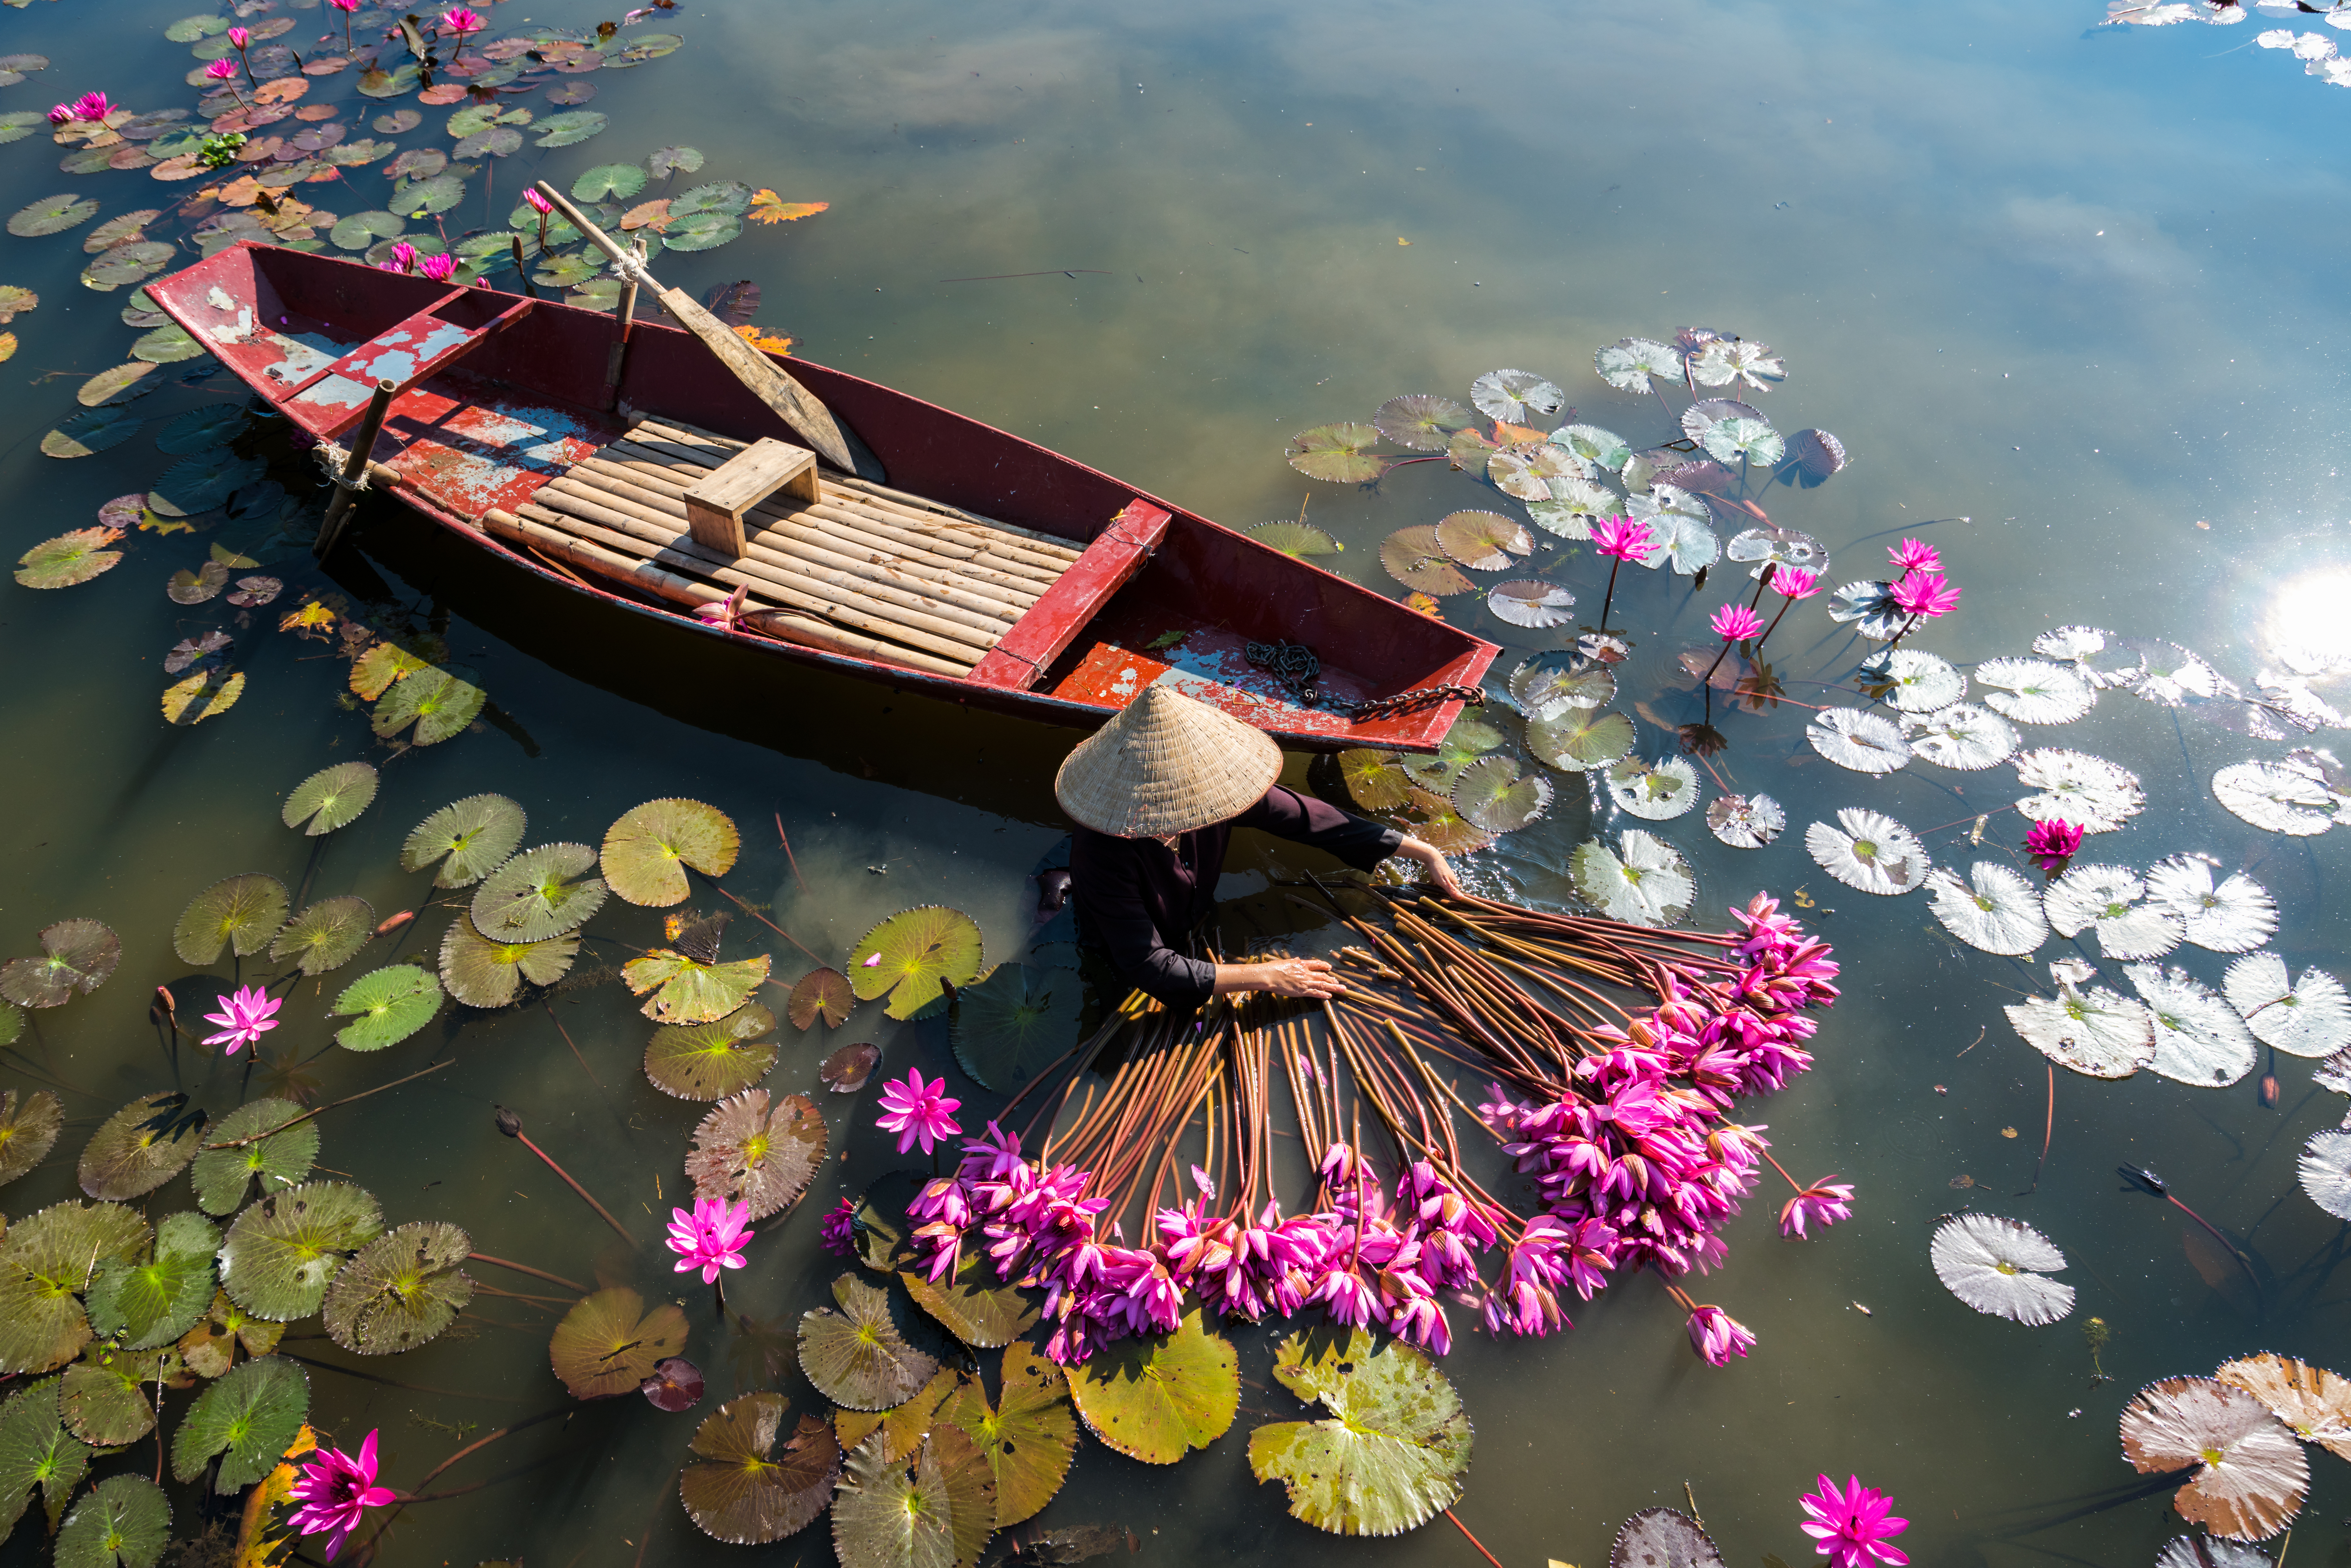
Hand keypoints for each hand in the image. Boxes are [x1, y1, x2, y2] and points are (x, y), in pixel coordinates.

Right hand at [1216, 958, 1345, 998]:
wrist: (1269, 976)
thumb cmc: (1274, 968)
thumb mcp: (1286, 961)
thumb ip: (1294, 961)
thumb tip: (1299, 959)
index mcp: (1302, 964)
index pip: (1317, 964)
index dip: (1325, 966)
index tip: (1330, 968)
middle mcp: (1306, 973)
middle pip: (1323, 976)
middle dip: (1333, 980)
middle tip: (1340, 983)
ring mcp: (1305, 982)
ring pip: (1322, 984)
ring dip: (1333, 987)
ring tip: (1342, 990)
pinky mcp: (1301, 991)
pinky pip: (1315, 993)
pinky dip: (1323, 994)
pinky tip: (1329, 996)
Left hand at [1397, 836, 1464, 898]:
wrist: (1430, 856)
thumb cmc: (1437, 869)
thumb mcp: (1443, 881)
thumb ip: (1451, 890)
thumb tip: (1461, 898)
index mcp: (1454, 882)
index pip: (1453, 894)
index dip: (1448, 900)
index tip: (1442, 905)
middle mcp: (1450, 880)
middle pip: (1446, 891)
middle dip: (1440, 895)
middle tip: (1433, 900)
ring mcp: (1444, 877)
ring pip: (1439, 887)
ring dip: (1435, 891)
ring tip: (1429, 896)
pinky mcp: (1437, 875)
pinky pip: (1434, 883)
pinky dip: (1430, 886)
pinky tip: (1425, 889)